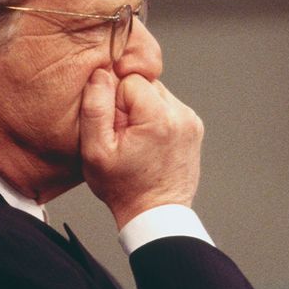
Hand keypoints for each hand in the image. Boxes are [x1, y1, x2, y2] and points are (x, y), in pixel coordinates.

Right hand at [79, 68, 202, 229]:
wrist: (155, 214)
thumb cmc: (123, 188)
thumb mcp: (95, 151)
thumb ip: (95, 107)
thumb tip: (101, 74)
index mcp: (159, 117)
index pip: (129, 79)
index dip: (114, 101)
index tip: (116, 128)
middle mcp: (181, 114)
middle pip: (144, 83)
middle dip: (129, 104)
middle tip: (124, 136)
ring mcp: (191, 120)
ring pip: (156, 93)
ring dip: (142, 110)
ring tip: (137, 140)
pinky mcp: (194, 126)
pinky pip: (167, 106)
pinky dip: (155, 117)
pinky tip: (149, 141)